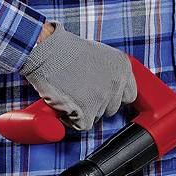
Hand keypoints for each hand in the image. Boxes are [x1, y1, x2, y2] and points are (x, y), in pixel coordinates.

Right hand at [20, 25, 137, 131]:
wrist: (46, 50)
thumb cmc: (65, 50)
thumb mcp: (98, 53)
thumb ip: (110, 72)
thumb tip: (110, 89)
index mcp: (122, 67)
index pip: (129, 95)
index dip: (113, 97)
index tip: (101, 94)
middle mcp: (117, 83)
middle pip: (111, 108)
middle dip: (95, 103)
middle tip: (79, 91)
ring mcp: (103, 98)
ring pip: (96, 116)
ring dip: (82, 109)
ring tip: (69, 92)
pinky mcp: (87, 111)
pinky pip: (82, 125)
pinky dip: (71, 119)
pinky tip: (64, 103)